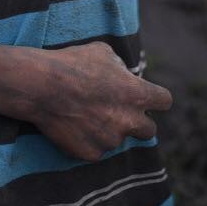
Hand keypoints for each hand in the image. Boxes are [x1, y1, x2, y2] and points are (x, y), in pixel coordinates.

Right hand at [25, 42, 172, 161]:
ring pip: (117, 138)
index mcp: (137, 94)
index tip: (146, 98)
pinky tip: (73, 125)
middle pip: (149, 130)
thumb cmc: (72, 63)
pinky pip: (96, 149)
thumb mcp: (102, 52)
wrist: (42, 86)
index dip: (155, 99)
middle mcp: (128, 121)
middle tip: (119, 113)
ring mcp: (110, 140)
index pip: (164, 101)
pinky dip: (88, 140)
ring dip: (108, 130)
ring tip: (84, 113)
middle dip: (137, 122)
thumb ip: (120, 67)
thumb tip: (124, 75)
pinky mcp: (91, 154)